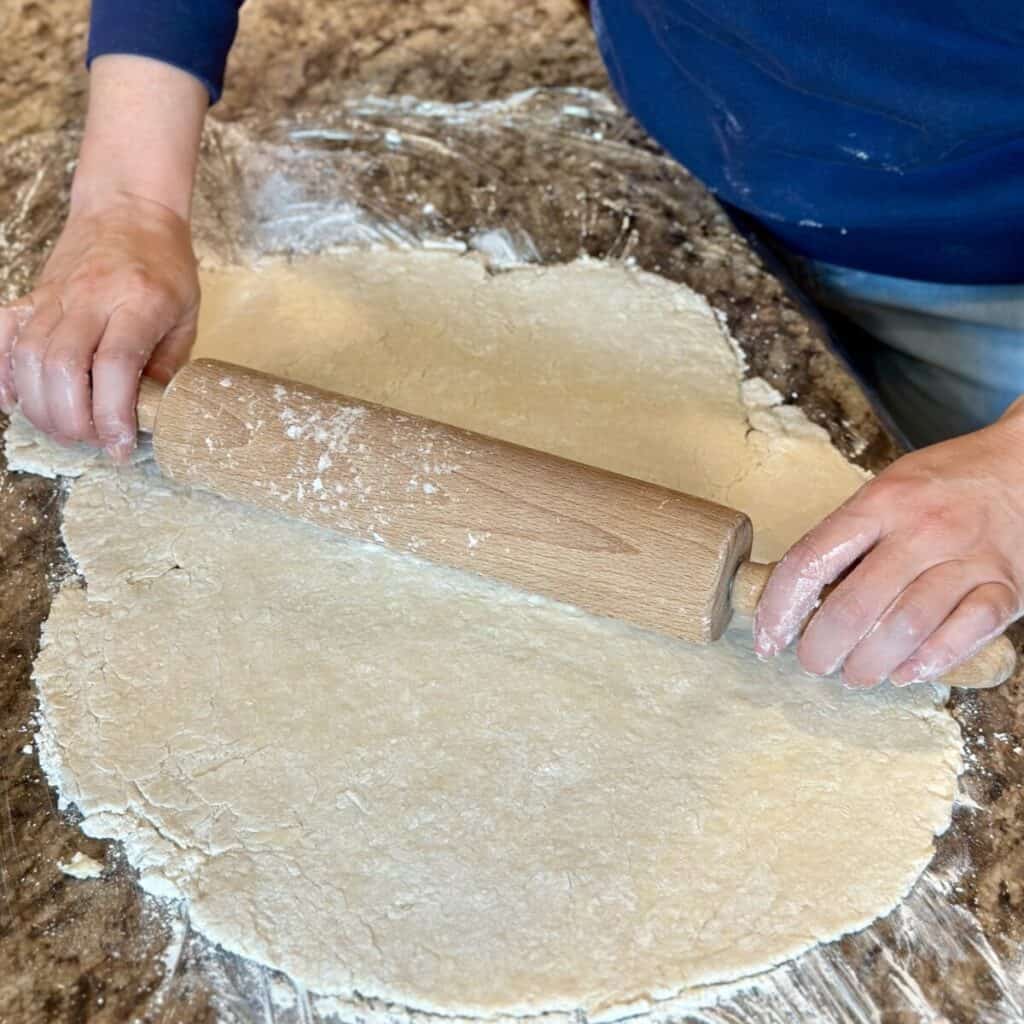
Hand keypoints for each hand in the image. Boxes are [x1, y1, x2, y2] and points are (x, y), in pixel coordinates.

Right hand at [0, 193, 198, 459]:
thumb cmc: (165, 265)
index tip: (121, 446)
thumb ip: (168, 366)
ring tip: (65, 428)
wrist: (129, 209)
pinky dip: (2, 373)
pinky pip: (3, 336)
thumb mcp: (186, 316)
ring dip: (41, 405)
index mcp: (139, 302)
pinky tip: (17, 400)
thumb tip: (151, 415)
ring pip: (29, 356)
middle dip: (73, 418)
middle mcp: (91, 298)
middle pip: (62, 366)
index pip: (115, 366)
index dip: (113, 414)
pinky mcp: (32, 296)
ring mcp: (55, 295)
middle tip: (92, 440)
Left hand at [754, 405, 1023, 686]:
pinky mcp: (1007, 586)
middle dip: (821, 648)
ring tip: (854, 674)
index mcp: (880, 502)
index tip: (768, 639)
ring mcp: (968, 559)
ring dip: (868, 664)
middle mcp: (922, 529)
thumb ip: (845, 537)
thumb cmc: (941, 485)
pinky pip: (965, 633)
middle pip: (854, 605)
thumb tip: (790, 596)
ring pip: (904, 627)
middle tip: (812, 663)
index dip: (778, 609)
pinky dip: (929, 661)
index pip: (810, 561)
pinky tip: (904, 673)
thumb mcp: (884, 491)